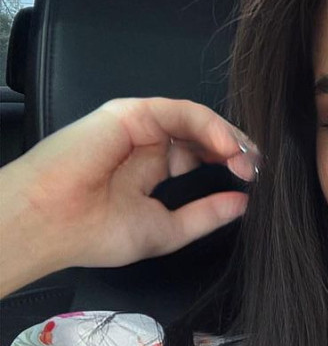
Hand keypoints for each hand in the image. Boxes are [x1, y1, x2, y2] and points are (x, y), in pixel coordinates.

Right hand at [2, 97, 258, 277]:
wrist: (52, 223)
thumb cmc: (95, 233)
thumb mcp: (167, 229)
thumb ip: (205, 215)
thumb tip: (243, 204)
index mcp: (147, 171)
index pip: (197, 157)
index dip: (226, 166)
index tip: (253, 183)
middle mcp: (144, 145)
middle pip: (201, 136)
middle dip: (235, 151)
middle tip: (257, 170)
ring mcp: (138, 128)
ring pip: (196, 121)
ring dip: (229, 138)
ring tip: (248, 161)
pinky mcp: (131, 114)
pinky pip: (181, 112)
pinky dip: (211, 126)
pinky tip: (229, 147)